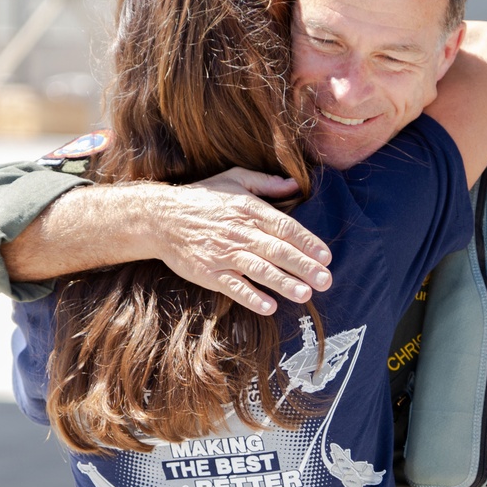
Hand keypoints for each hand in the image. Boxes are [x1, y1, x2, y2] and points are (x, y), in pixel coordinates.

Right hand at [142, 168, 332, 313]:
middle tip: (326, 280)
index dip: (307, 242)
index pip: (285, 227)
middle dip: (304, 266)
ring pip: (259, 270)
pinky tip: (269, 307)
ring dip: (283, 283)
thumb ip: (266, 183)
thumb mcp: (233, 179)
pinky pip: (233, 287)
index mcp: (249, 210)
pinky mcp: (209, 272)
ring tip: (305, 294)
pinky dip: (251, 297)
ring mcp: (224, 254)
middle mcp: (240, 232)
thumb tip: (295, 185)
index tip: (326, 256)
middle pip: (278, 251)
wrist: (160, 218)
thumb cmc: (201, 199)